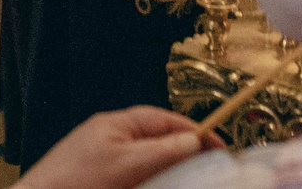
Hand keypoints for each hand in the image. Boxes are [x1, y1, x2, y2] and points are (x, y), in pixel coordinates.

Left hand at [19, 107, 210, 188]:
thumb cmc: (80, 181)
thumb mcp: (128, 163)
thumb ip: (163, 150)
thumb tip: (194, 138)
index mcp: (117, 124)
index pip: (164, 119)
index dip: (195, 130)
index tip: (221, 147)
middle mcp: (111, 138)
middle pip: (157, 140)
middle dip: (184, 151)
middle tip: (210, 168)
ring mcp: (104, 160)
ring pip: (147, 161)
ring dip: (168, 169)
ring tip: (190, 179)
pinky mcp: (102, 179)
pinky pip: (134, 175)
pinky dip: (150, 179)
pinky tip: (159, 185)